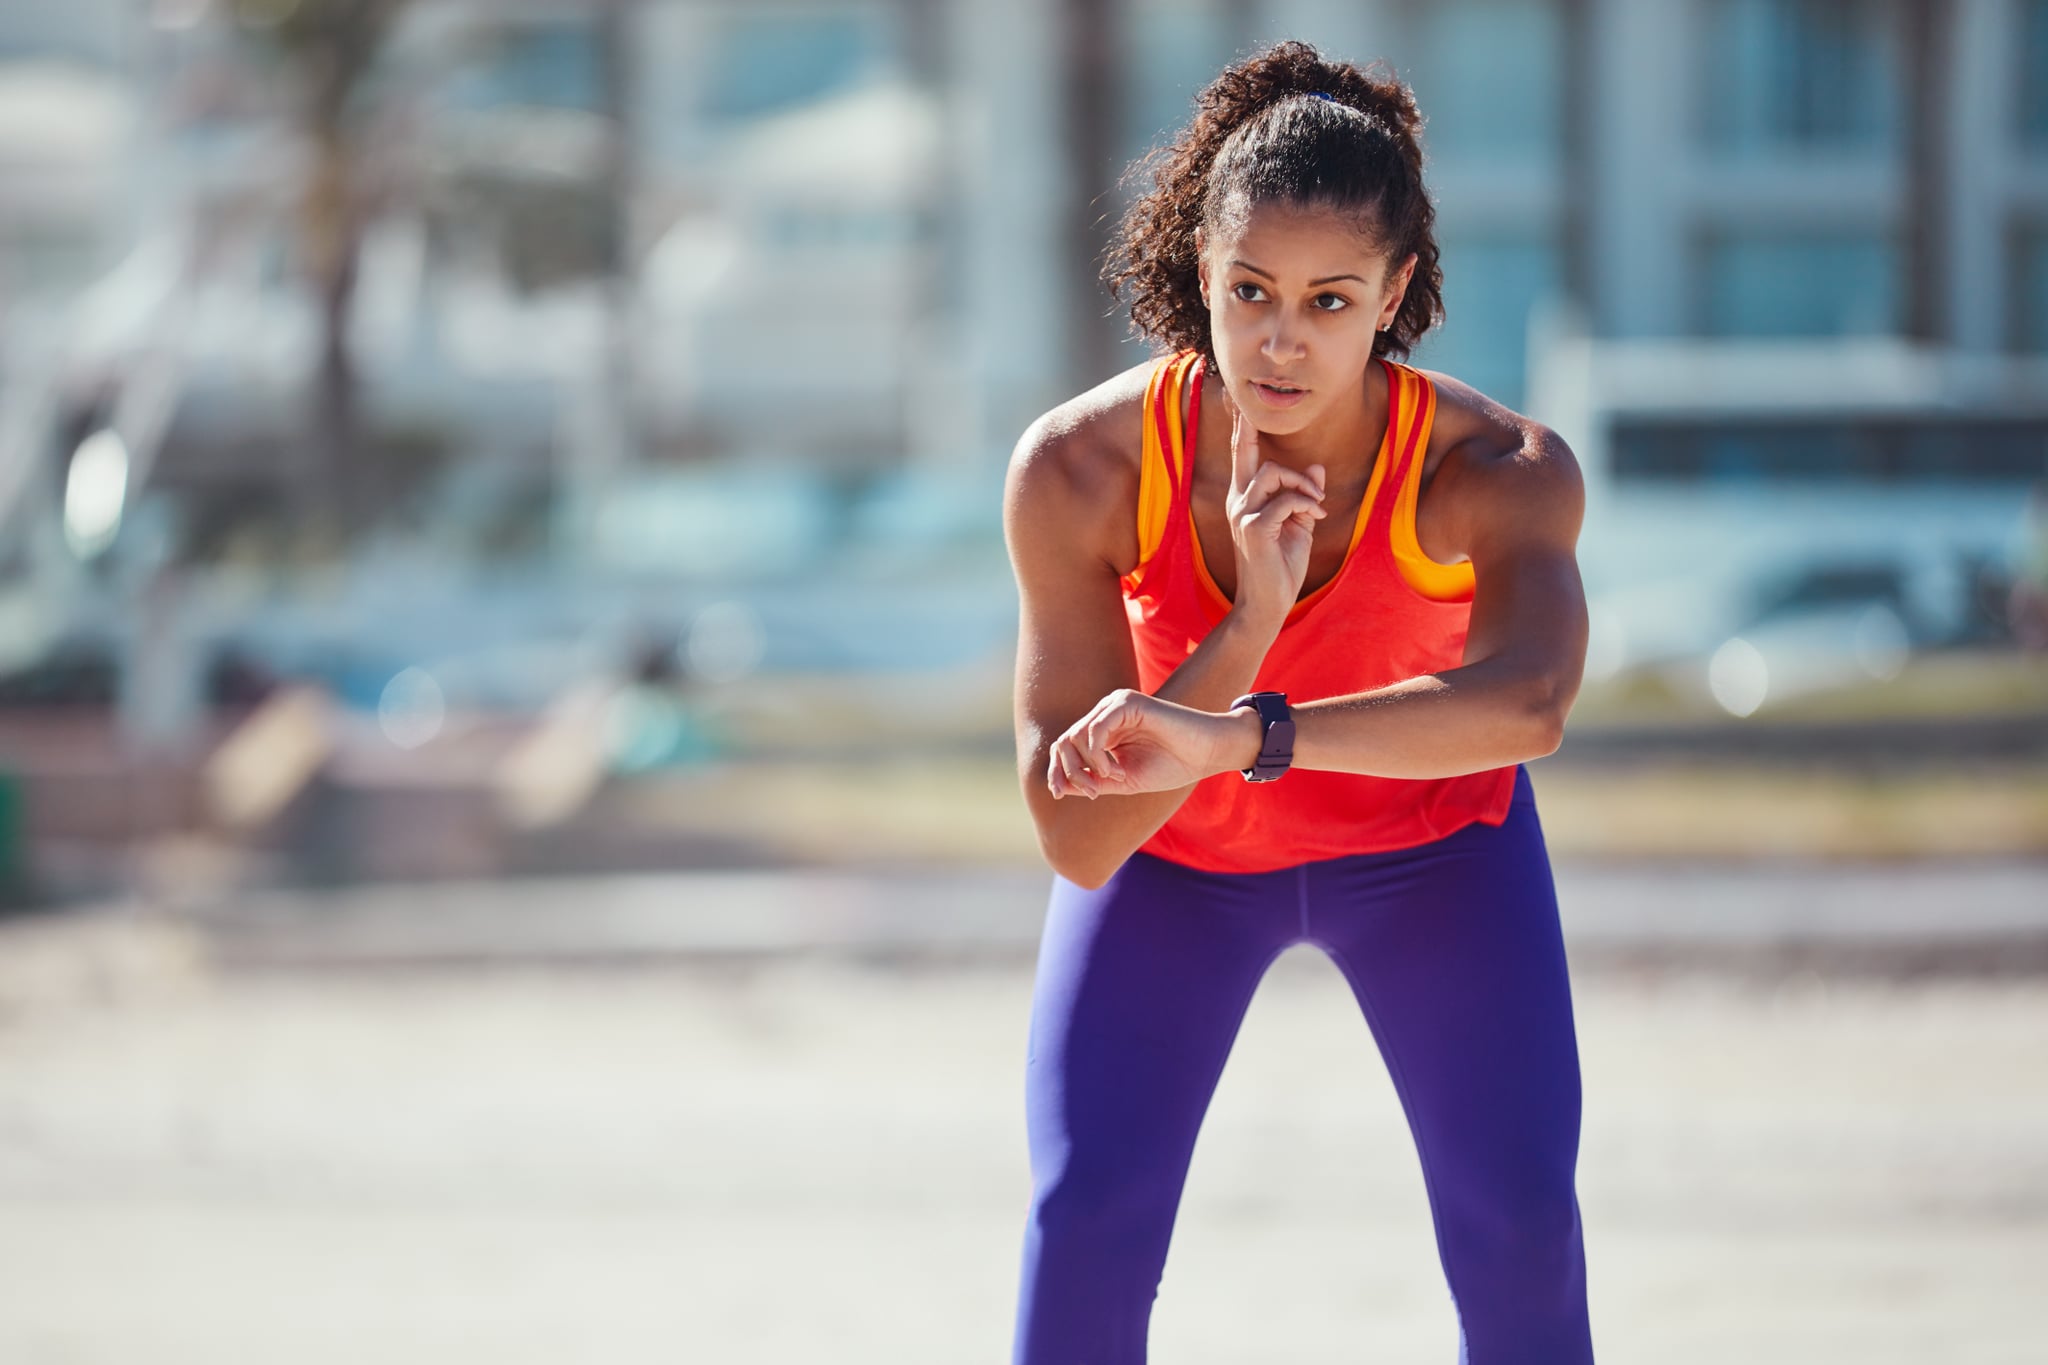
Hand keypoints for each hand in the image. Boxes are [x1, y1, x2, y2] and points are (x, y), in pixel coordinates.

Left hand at [1046, 689, 1256, 798]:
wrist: (1206, 753)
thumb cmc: (1172, 765)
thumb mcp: (1124, 780)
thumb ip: (1093, 781)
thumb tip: (1059, 787)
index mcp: (1103, 729)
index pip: (1065, 745)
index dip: (1056, 770)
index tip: (1059, 794)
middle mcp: (1105, 713)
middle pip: (1064, 740)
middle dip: (1067, 770)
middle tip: (1091, 792)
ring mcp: (1115, 705)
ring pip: (1076, 735)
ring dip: (1086, 766)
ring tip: (1110, 780)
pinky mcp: (1128, 703)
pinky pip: (1096, 729)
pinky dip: (1098, 755)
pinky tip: (1114, 770)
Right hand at [1223, 395, 1325, 629]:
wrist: (1268, 603)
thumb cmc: (1281, 566)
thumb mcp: (1299, 525)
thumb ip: (1305, 496)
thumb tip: (1317, 468)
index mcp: (1245, 498)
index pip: (1240, 454)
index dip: (1239, 427)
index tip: (1238, 399)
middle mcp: (1238, 501)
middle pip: (1246, 451)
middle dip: (1252, 429)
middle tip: (1263, 421)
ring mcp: (1242, 513)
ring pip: (1272, 472)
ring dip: (1302, 484)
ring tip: (1317, 504)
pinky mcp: (1253, 527)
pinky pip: (1286, 500)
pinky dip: (1306, 505)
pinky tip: (1316, 518)